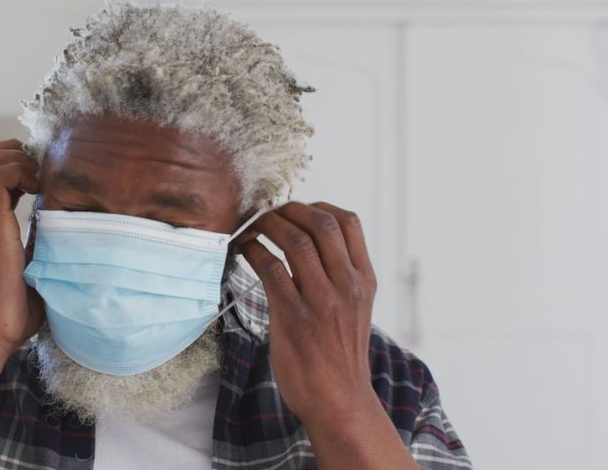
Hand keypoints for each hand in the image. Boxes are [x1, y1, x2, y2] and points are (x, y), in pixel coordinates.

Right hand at [0, 139, 44, 357]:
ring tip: (38, 181)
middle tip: (38, 172)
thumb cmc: (8, 316)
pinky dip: (18, 172)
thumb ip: (37, 247)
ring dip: (13, 158)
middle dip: (8, 151)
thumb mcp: (27, 270)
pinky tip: (39, 192)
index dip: (8, 162)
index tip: (38, 178)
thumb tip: (68, 235)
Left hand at [236, 201, 377, 424]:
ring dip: (267, 225)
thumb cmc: (340, 355)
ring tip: (252, 226)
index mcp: (363, 280)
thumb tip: (305, 244)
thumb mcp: (355, 309)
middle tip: (267, 212)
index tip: (295, 209)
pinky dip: (253, 251)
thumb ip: (339, 276)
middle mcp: (346, 285)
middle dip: (289, 209)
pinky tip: (244, 251)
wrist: (339, 401)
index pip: (348, 222)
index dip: (317, 206)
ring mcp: (321, 300)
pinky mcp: (293, 317)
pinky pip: (270, 268)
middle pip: (321, 223)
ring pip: (295, 240)